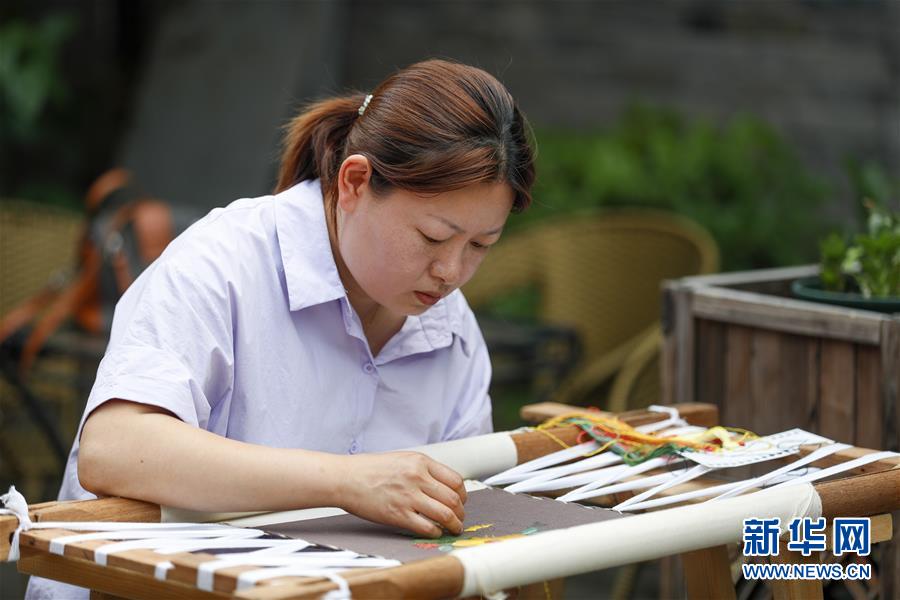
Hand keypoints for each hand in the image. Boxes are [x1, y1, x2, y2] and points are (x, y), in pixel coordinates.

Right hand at [336, 451, 466, 537]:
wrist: (346, 478)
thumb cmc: (370, 469)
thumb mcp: (401, 459)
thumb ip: (422, 470)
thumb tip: (441, 485)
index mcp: (420, 462)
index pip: (455, 480)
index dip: (463, 494)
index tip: (462, 501)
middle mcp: (418, 477)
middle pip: (454, 499)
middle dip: (461, 512)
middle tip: (460, 518)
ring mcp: (408, 496)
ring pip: (445, 514)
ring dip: (453, 525)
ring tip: (453, 529)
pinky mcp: (398, 514)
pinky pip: (426, 527)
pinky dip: (435, 532)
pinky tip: (435, 532)